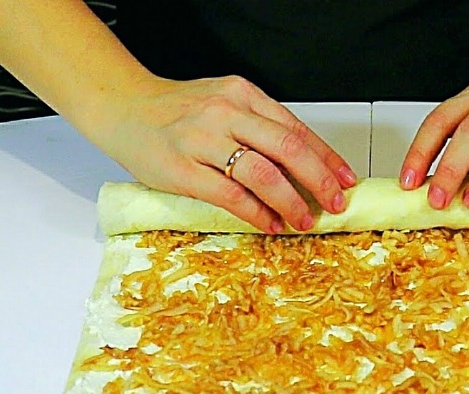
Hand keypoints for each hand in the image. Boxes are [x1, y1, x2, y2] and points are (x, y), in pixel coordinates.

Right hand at [94, 75, 356, 232]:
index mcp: (243, 94)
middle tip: (334, 204)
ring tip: (304, 220)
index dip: (327, 158)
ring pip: (263, 174)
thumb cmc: (178, 111)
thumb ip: (259, 126)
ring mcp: (203, 140)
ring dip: (291, 202)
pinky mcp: (182, 170)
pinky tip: (269, 224)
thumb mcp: (224, 104)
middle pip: (289, 149)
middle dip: (320, 181)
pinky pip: (230, 196)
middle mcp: (227, 112)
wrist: (123, 108)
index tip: (345, 179)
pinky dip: (257, 214)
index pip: (297, 128)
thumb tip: (303, 164)